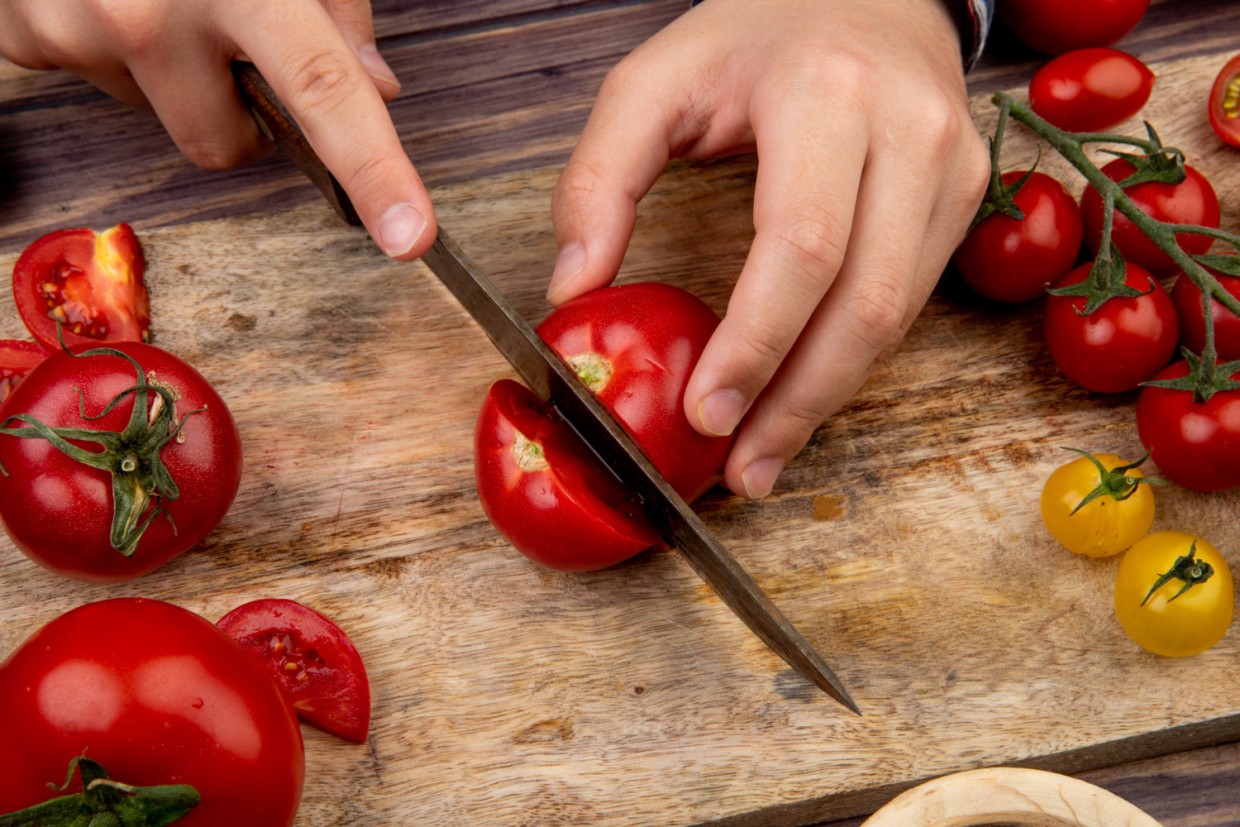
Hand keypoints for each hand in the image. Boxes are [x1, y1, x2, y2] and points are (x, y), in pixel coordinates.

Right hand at [0, 0, 434, 259]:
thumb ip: (335, 5)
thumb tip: (376, 88)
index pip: (325, 90)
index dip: (375, 169)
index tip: (409, 234)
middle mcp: (153, 14)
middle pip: (224, 147)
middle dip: (240, 114)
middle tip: (232, 41)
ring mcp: (81, 29)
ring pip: (158, 118)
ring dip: (173, 77)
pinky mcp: (27, 37)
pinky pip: (93, 82)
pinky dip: (110, 52)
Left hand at [550, 0, 988, 497]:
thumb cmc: (757, 34)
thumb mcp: (653, 81)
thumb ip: (598, 179)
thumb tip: (574, 291)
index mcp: (827, 95)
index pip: (802, 246)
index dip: (756, 344)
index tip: (706, 412)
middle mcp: (910, 134)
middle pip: (864, 303)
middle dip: (798, 401)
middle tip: (741, 467)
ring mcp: (952, 170)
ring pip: (896, 318)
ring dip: (826, 399)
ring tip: (765, 454)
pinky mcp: (964, 200)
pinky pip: (909, 305)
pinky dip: (851, 362)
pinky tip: (802, 396)